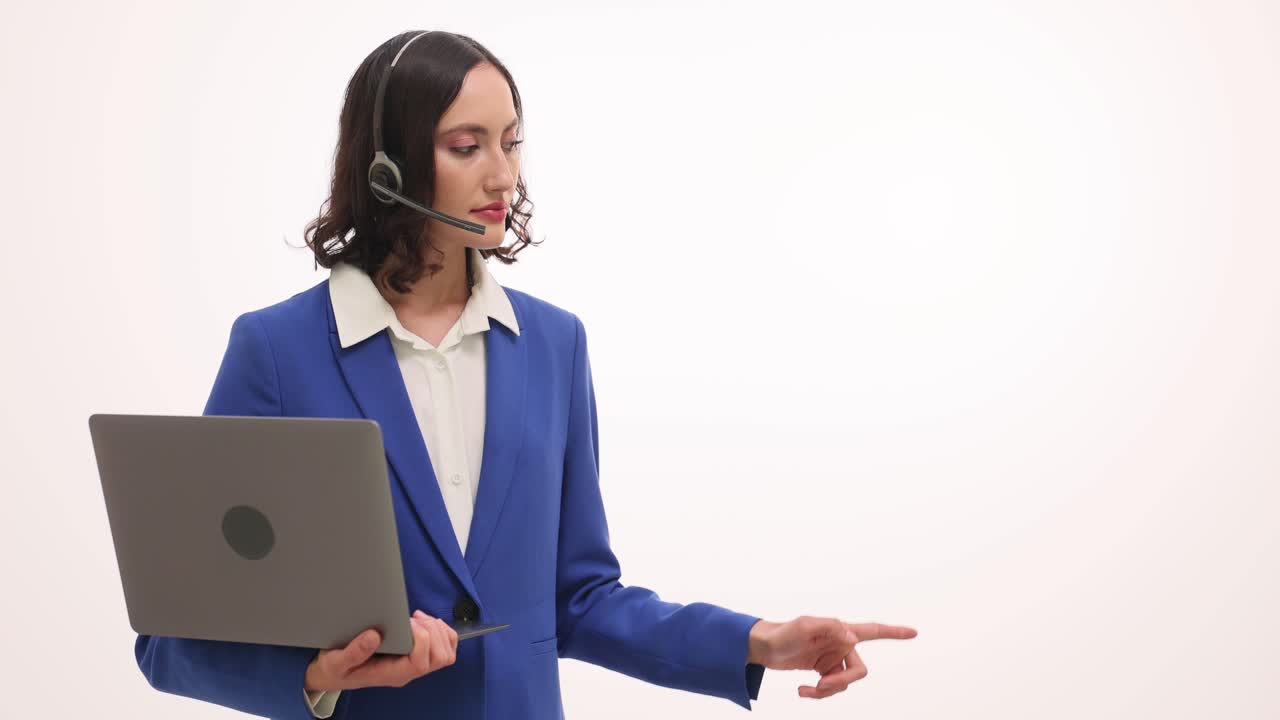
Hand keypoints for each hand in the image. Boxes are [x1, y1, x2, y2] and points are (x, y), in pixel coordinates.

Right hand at [304, 610, 457, 691]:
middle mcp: (407, 671)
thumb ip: (353, 652)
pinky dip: (440, 630)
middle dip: (433, 632)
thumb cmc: (336, 668)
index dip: (421, 640)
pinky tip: (422, 621)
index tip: (407, 623)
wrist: (335, 672)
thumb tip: (374, 636)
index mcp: (392, 675)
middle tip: (413, 618)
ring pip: (446, 652)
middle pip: (440, 658)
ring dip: (438, 630)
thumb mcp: (335, 661)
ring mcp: (414, 664)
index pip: (421, 663)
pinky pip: (444, 646)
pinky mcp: (417, 655)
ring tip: (417, 618)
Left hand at [748, 616, 916, 698]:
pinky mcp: (823, 671)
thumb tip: (852, 638)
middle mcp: (840, 644)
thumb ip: (829, 628)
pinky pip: (831, 689)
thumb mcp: (804, 626)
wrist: (764, 647)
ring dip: (826, 692)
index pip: (873, 631)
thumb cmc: (783, 633)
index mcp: (841, 631)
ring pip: (844, 684)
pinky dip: (818, 694)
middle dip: (841, 683)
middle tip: (822, 686)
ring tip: (806, 690)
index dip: (894, 632)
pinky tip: (803, 690)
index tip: (914, 632)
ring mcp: (832, 659)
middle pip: (858, 671)